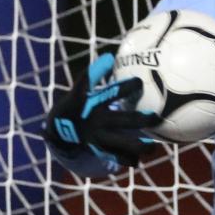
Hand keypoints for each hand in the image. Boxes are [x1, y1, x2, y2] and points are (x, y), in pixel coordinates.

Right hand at [44, 52, 158, 167]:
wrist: (59, 131)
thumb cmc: (77, 106)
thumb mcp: (81, 90)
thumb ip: (95, 74)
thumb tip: (108, 56)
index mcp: (93, 104)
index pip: (111, 93)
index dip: (126, 88)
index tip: (139, 83)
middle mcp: (96, 121)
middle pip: (122, 121)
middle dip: (140, 119)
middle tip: (155, 117)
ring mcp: (99, 138)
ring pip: (123, 144)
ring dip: (140, 146)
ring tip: (152, 147)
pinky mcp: (101, 151)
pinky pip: (118, 158)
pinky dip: (129, 159)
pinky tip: (138, 158)